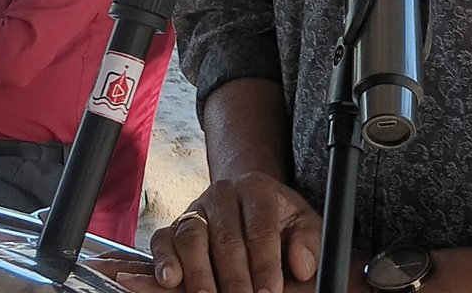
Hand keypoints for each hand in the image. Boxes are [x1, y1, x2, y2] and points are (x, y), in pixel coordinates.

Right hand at [125, 172, 321, 292]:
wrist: (248, 204)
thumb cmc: (279, 222)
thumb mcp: (303, 223)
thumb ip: (309, 241)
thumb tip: (302, 264)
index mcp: (257, 190)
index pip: (261, 228)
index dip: (265, 264)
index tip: (270, 292)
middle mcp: (223, 194)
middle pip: (226, 239)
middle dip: (234, 278)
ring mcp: (195, 209)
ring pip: (192, 239)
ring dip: (199, 275)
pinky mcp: (173, 227)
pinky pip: (162, 241)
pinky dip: (164, 261)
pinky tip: (171, 281)